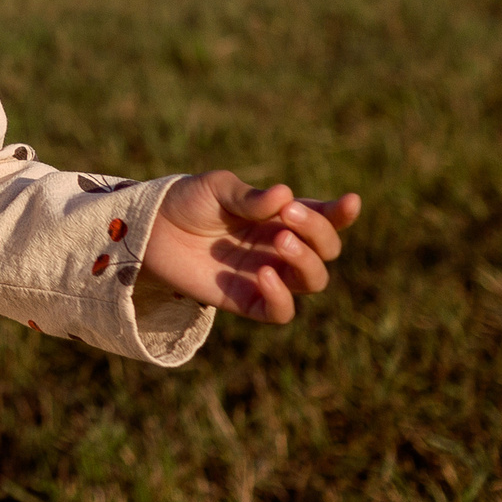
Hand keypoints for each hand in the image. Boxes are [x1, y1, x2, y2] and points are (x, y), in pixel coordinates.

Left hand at [141, 171, 362, 323]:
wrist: (150, 228)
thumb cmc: (188, 201)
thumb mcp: (217, 188)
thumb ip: (249, 197)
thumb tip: (284, 195)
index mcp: (282, 217)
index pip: (324, 220)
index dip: (341, 214)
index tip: (351, 202)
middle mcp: (281, 248)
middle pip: (326, 251)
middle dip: (318, 234)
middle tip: (288, 216)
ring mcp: (267, 275)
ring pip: (313, 281)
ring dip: (306, 262)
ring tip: (280, 240)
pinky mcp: (246, 300)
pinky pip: (281, 312)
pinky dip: (281, 297)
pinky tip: (264, 274)